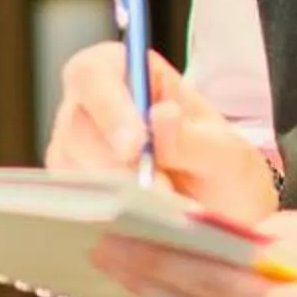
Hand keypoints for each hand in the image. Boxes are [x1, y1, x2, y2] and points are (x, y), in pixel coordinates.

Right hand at [44, 43, 280, 224]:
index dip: (107, 105)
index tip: (136, 145)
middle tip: (159, 192)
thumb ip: (195, 139)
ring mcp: (76, 151)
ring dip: (114, 194)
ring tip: (161, 208)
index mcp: (130, 74)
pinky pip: (71, 204)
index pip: (93, 72)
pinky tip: (137, 224)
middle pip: (74, 125)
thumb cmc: (223, 173)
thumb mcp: (227, 155)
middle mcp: (93, 108)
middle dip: (115, 164)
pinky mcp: (73, 193)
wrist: (224, 219)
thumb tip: (159, 118)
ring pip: (69, 168)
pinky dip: (103, 216)